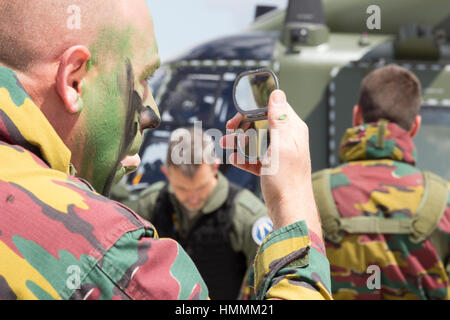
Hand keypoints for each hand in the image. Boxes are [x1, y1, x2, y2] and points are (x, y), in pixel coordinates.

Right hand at [220, 90, 321, 237]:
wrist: (289, 210)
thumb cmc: (286, 180)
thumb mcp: (281, 146)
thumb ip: (279, 120)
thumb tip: (277, 93)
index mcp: (292, 130)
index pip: (273, 107)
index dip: (254, 108)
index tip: (238, 116)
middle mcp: (287, 139)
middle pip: (261, 123)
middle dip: (243, 126)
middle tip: (228, 130)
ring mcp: (279, 153)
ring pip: (256, 140)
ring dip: (240, 141)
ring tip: (225, 144)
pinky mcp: (272, 167)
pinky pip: (255, 157)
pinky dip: (244, 157)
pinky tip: (234, 160)